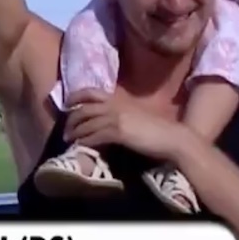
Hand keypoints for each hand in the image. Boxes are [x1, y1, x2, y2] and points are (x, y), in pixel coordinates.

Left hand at [64, 87, 187, 161]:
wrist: (173, 138)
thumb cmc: (158, 130)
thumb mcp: (136, 116)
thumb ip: (121, 115)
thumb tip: (108, 122)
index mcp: (120, 99)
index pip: (91, 92)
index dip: (76, 96)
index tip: (67, 104)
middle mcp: (115, 105)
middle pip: (84, 108)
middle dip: (71, 119)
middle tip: (65, 130)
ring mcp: (116, 118)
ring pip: (86, 122)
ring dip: (75, 132)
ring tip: (69, 140)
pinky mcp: (119, 132)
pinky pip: (95, 136)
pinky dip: (84, 141)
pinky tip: (80, 147)